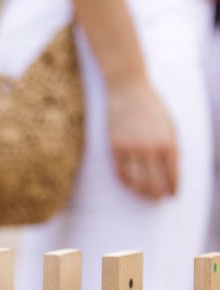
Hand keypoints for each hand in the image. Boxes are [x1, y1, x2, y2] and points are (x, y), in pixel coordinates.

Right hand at [107, 77, 177, 200]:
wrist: (128, 90)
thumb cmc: (151, 106)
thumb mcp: (169, 125)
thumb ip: (171, 147)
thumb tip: (170, 171)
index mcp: (169, 142)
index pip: (172, 173)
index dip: (173, 187)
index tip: (172, 195)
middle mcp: (151, 148)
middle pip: (155, 182)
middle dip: (157, 193)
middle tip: (158, 199)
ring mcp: (132, 149)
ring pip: (137, 181)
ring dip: (142, 192)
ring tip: (145, 196)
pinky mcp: (116, 148)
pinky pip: (122, 172)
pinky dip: (128, 182)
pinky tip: (131, 185)